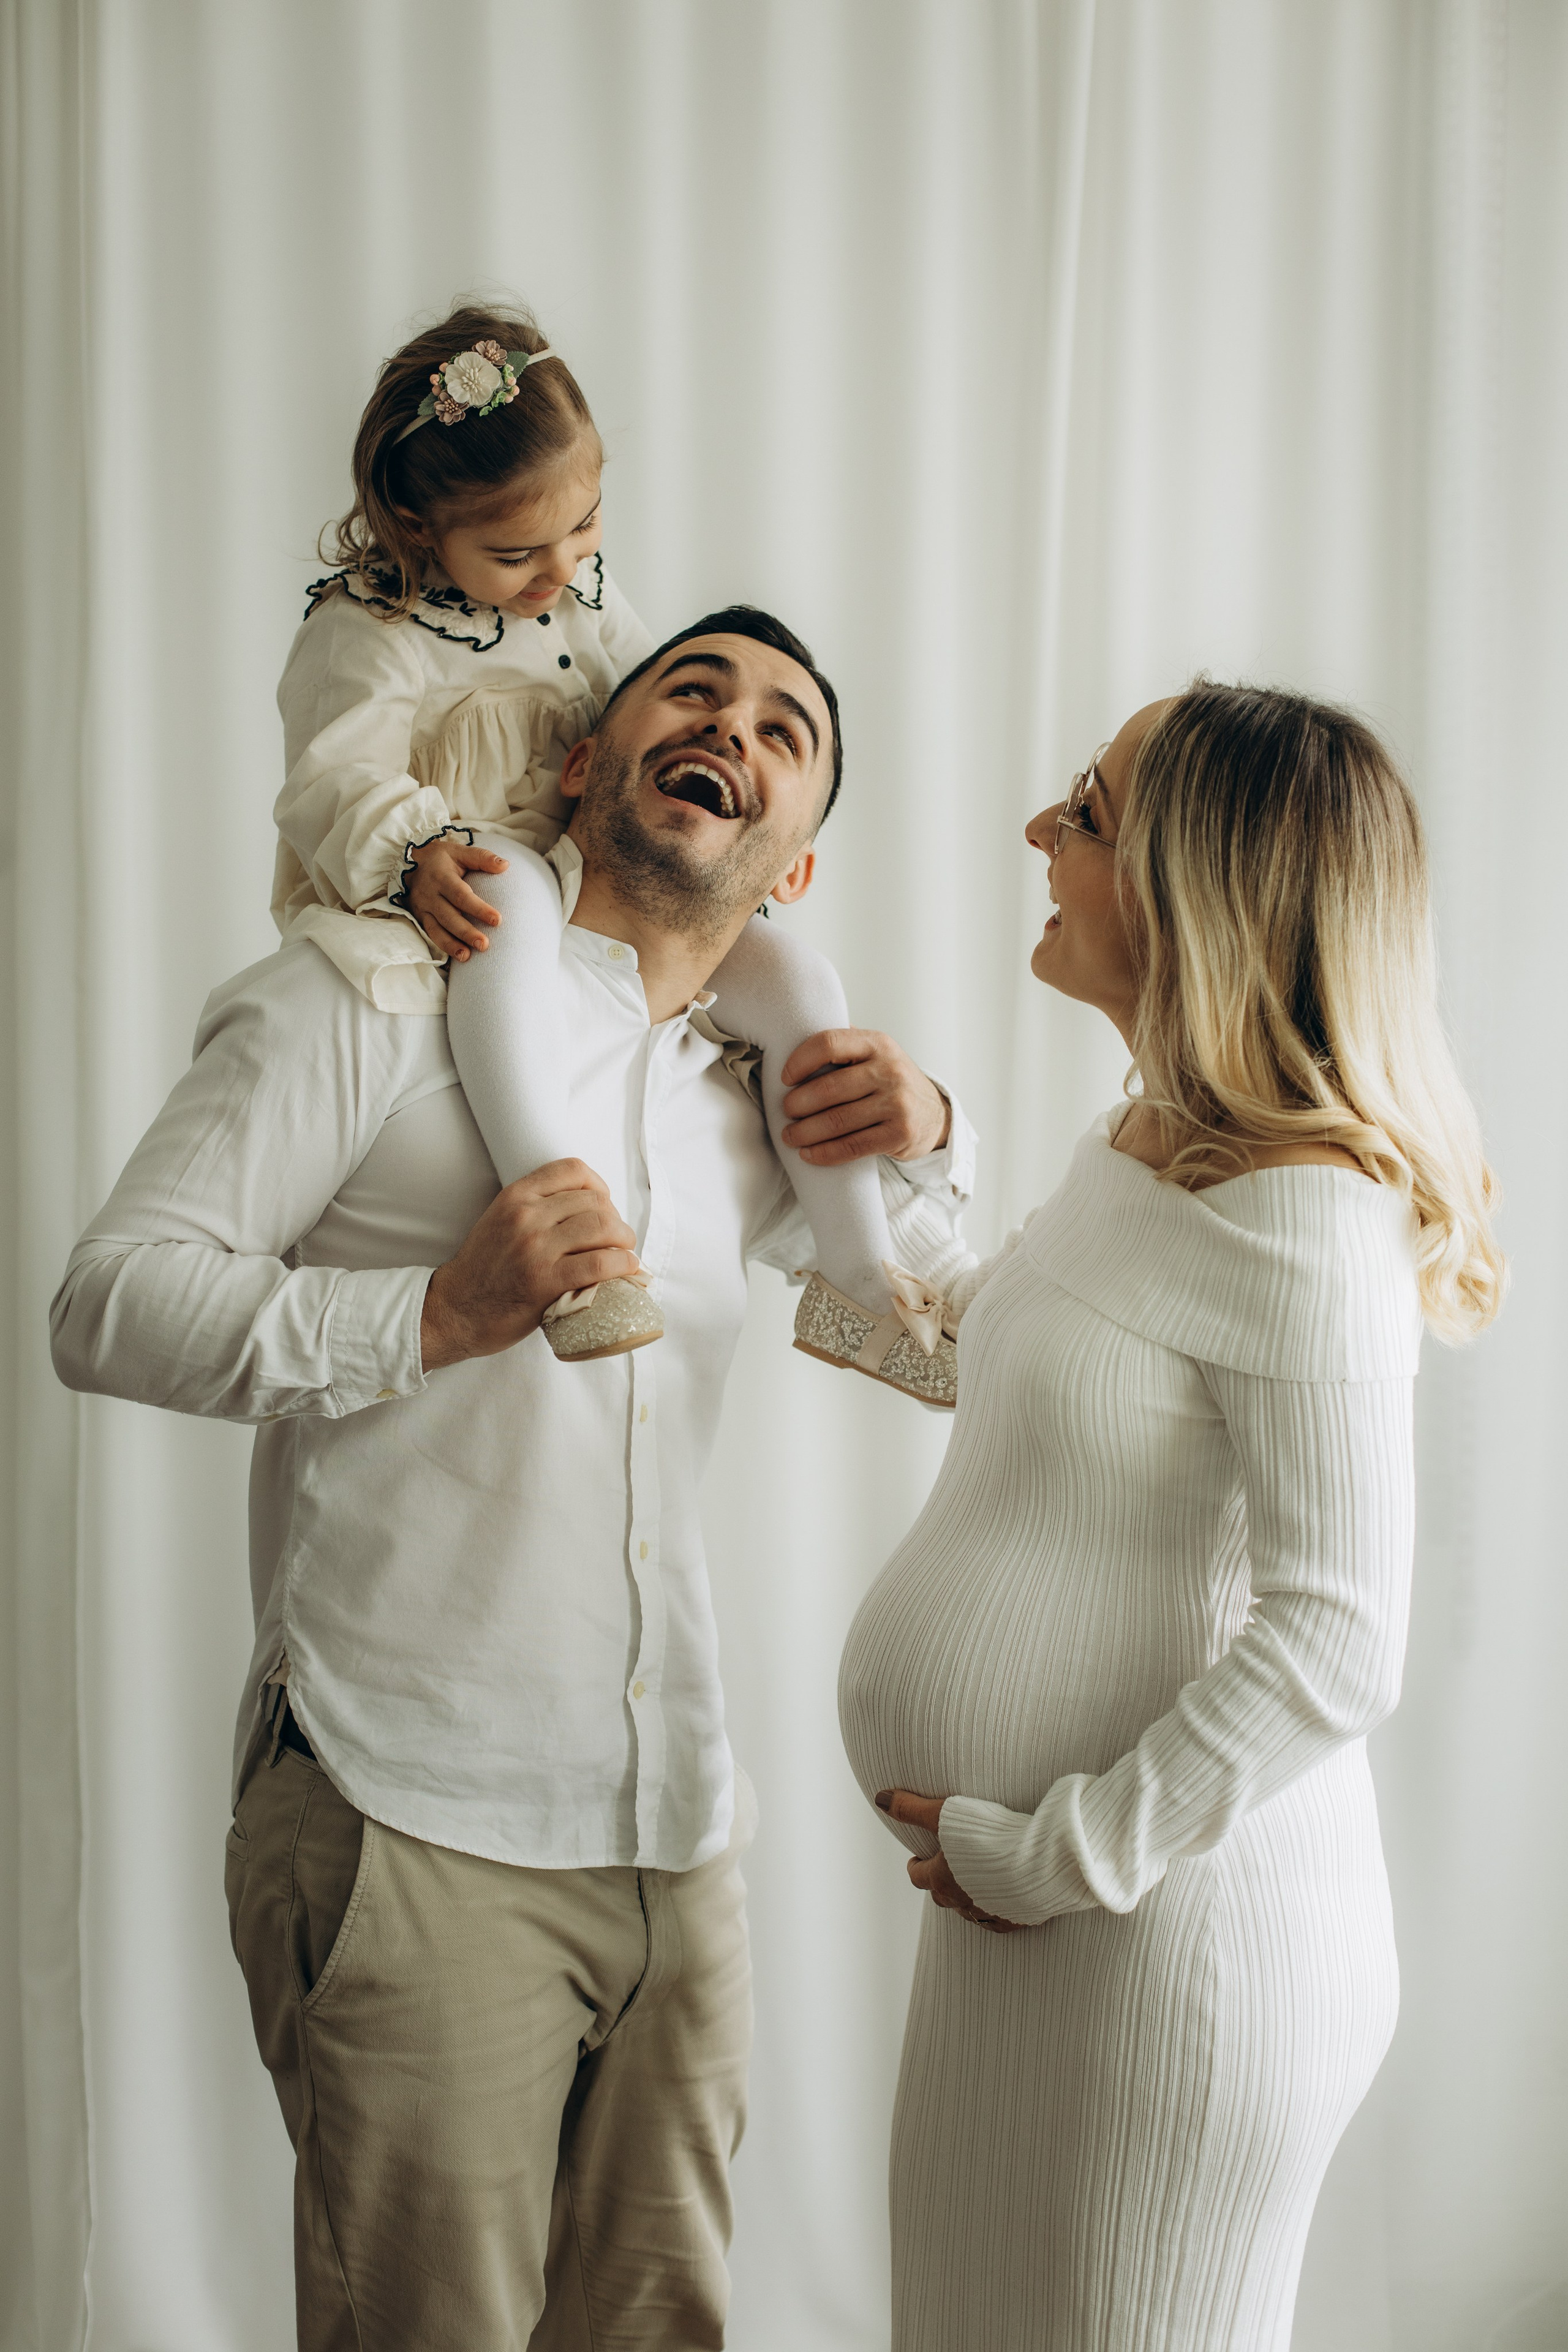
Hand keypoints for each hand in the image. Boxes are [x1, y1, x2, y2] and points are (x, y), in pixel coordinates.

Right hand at [407, 838, 509, 962]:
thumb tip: (505, 865)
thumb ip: (481, 858)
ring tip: (467, 957)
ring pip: (436, 930)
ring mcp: (423, 908)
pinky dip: (444, 947)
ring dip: (451, 945)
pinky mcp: (420, 918)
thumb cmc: (440, 858)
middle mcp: (429, 894)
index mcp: (441, 876)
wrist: (409, 862)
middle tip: (484, 945)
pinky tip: (458, 957)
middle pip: (449, 917)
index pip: (461, 895)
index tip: (497, 920)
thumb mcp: (459, 851)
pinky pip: (431, 935)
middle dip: (466, 932)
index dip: (478, 909)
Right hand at [420, 1159, 639, 1370]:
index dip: (599, 1184)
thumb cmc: (482, 1269)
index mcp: (516, 1197)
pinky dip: (623, 1264)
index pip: (572, 1170)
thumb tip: (584, 1209)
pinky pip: (599, 1263)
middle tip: (618, 1237)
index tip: (604, 1203)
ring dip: (624, 1240)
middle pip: (594, 1201)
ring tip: (626, 1252)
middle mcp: (527, 1216)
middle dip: (615, 1218)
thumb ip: (535, 1208)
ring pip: (602, 1227)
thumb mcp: (500, 1220)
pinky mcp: (546, 1281)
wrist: (454, 1309)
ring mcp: (536, 1248)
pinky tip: (627, 1268)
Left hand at [779, 1030, 950, 1165]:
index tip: (785, 1078)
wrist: (934, 1114)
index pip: (829, 1043)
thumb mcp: (875, 1054)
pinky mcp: (899, 1134)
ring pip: (837, 1121)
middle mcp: (890, 1071)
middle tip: (785, 1111)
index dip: (800, 1060)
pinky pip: (852, 1146)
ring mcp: (897, 1104)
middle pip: (829, 1088)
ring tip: (789, 1136)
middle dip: (798, 1103)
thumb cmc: (890, 1082)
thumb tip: (793, 1033)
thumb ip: (844, 1043)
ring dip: (805, 1132)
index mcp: (878, 1043)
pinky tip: (809, 1154)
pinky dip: (824, 1153)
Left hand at [876, 1789, 1021, 1933]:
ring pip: (969, 1911)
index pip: (918, 1876)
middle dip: (939, 1882)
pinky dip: (997, 1909)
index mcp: (941, 1879)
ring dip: (967, 1897)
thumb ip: (912, 1807)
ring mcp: (990, 1913)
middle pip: (941, 1897)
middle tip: (946, 1866)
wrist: (1039, 1862)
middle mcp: (962, 1901)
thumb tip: (880, 1798)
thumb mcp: (945, 1814)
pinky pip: (1000, 1920)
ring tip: (974, 1881)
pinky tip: (1003, 1899)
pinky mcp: (1016, 1919)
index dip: (916, 1866)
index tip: (918, 1858)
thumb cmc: (990, 1836)